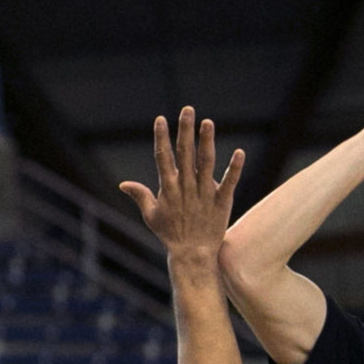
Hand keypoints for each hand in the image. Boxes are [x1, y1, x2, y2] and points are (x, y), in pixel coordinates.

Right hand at [120, 107, 244, 258]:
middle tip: (188, 109)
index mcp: (168, 187)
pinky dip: (235, 168)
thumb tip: (123, 184)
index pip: (163, 157)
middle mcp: (186, 187)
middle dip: (185, 131)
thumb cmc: (170, 235)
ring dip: (207, 141)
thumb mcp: (151, 215)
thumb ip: (140, 195)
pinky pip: (230, 182)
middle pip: (185, 153)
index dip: (161, 137)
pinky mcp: (221, 202)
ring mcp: (205, 193)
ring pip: (206, 163)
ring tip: (208, 122)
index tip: (161, 119)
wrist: (192, 254)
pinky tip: (240, 152)